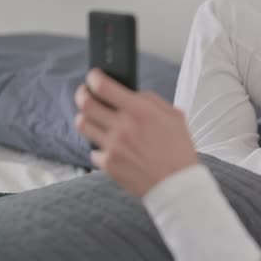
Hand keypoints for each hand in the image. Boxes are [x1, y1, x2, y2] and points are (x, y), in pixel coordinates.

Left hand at [74, 69, 197, 196]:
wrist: (176, 184)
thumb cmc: (178, 150)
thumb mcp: (174, 117)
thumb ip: (151, 101)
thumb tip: (131, 93)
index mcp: (140, 111)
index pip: (104, 87)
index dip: (94, 77)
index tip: (94, 76)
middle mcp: (123, 127)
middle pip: (86, 104)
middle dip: (82, 94)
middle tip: (85, 93)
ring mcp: (113, 146)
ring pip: (83, 125)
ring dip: (85, 118)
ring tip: (92, 118)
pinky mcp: (109, 164)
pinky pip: (93, 151)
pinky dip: (99, 148)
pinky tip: (110, 147)